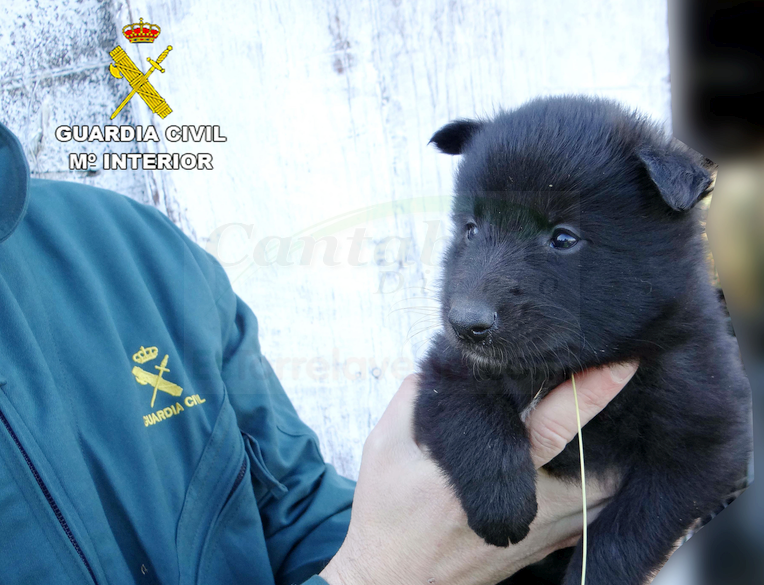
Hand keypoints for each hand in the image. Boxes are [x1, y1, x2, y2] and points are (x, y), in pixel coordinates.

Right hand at [320, 362, 637, 584]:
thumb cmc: (387, 515)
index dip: (588, 392)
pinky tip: (597, 458)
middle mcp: (529, 508)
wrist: (393, 581)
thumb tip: (446, 362)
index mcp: (486, 476)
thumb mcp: (384, 447)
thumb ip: (413, 396)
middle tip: (626, 379)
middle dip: (622, 425)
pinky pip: (594, 515)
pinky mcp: (546, 548)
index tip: (620, 362)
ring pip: (606, 493)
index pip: (551, 427)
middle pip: (602, 466)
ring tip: (618, 416)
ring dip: (617, 454)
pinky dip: (604, 483)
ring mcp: (543, 534)